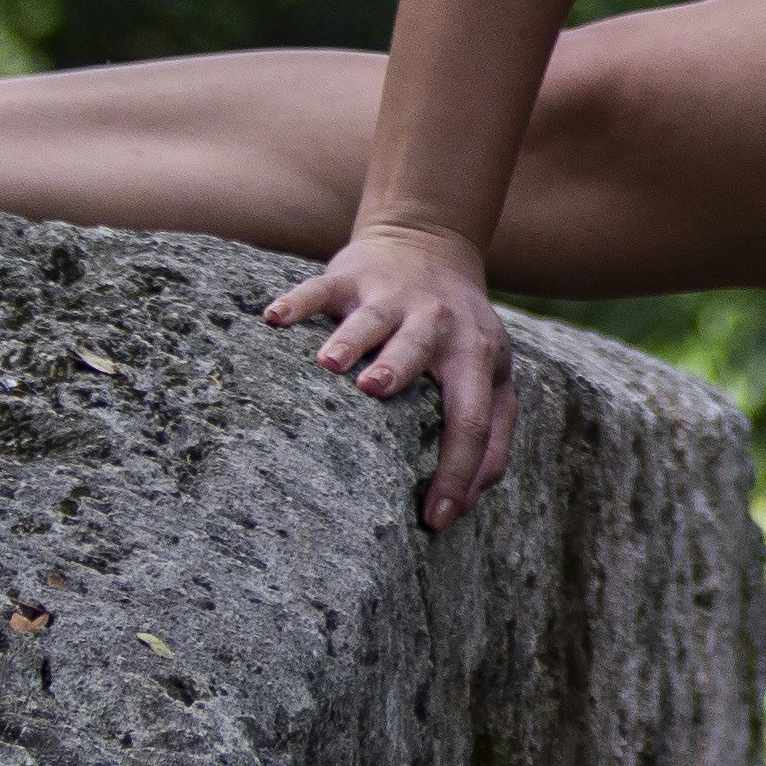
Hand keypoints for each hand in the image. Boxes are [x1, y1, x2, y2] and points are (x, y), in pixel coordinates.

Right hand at [266, 221, 516, 527]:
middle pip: (420, 348)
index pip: (470, 418)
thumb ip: (491, 436)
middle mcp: (436, 322)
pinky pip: (320, 289)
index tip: (433, 518)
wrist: (429, 246)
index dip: (456, 470)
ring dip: (351, 339)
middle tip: (375, 390)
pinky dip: (297, 303)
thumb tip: (468, 503)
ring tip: (329, 363)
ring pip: (370, 318)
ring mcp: (392, 296)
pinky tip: (274, 319)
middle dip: (398, 368)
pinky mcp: (351, 276)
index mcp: (475, 355)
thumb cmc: (460, 334)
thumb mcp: (491, 377)